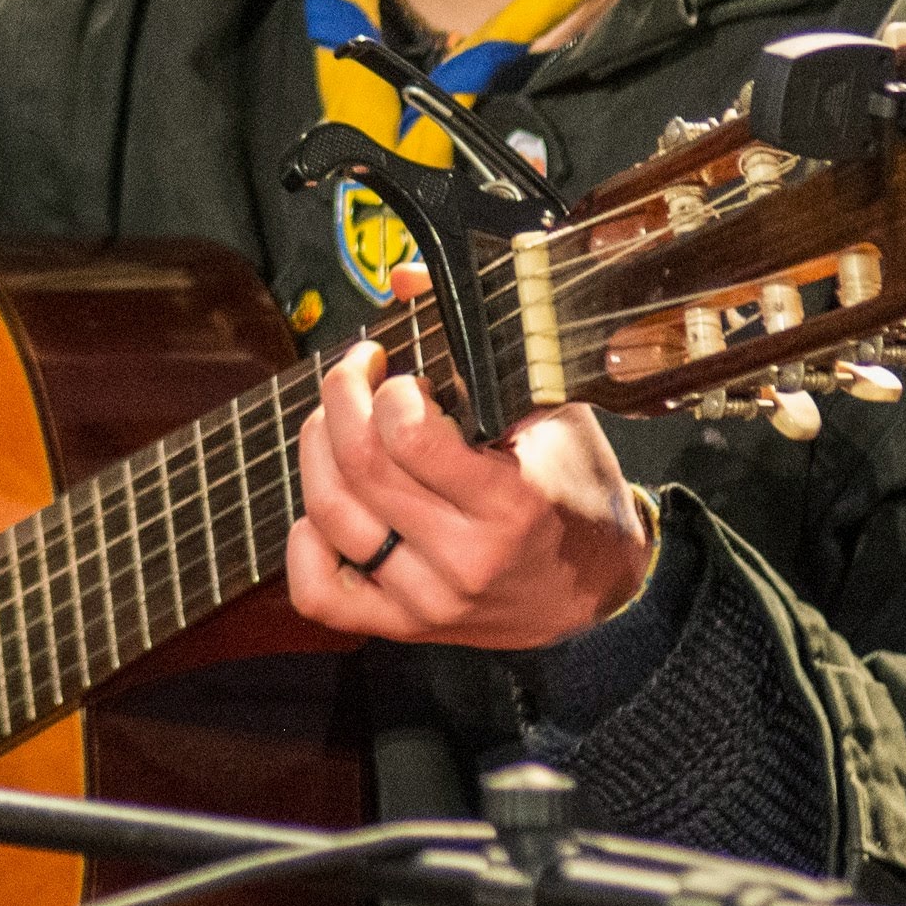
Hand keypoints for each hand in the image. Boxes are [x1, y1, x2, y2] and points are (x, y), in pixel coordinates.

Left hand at [283, 328, 652, 652]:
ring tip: (335, 419)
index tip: (401, 372)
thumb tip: (404, 279)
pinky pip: (320, 594)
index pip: (408, 436)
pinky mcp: (405, 626)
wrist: (603, 591)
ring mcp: (429, 599)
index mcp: (508, 503)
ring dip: (316, 450)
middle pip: (359, 468)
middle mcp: (464, 558)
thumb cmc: (576, 490)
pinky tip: (321, 506)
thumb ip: (482, 346)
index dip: (388, 389)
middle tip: (355, 371)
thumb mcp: (553, 411)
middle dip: (341, 398)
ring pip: (330, 516)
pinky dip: (303, 544)